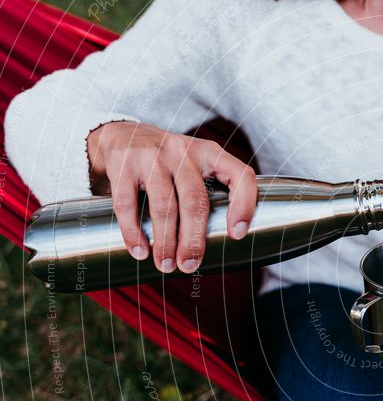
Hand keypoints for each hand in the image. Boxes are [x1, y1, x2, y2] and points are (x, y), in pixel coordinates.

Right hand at [87, 121, 257, 272]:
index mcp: (210, 153)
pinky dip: (133, 232)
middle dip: (193, 239)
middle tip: (190, 265)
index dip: (244, 205)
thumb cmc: (168, 163)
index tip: (237, 235)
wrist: (121, 134)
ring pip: (164, 205)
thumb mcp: (195, 165)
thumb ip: (211, 192)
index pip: (240, 175)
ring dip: (165, 241)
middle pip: (195, 200)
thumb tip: (224, 246)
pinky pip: (128, 203)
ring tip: (166, 265)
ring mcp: (152, 155)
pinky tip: (140, 251)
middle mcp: (183, 152)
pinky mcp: (123, 163)